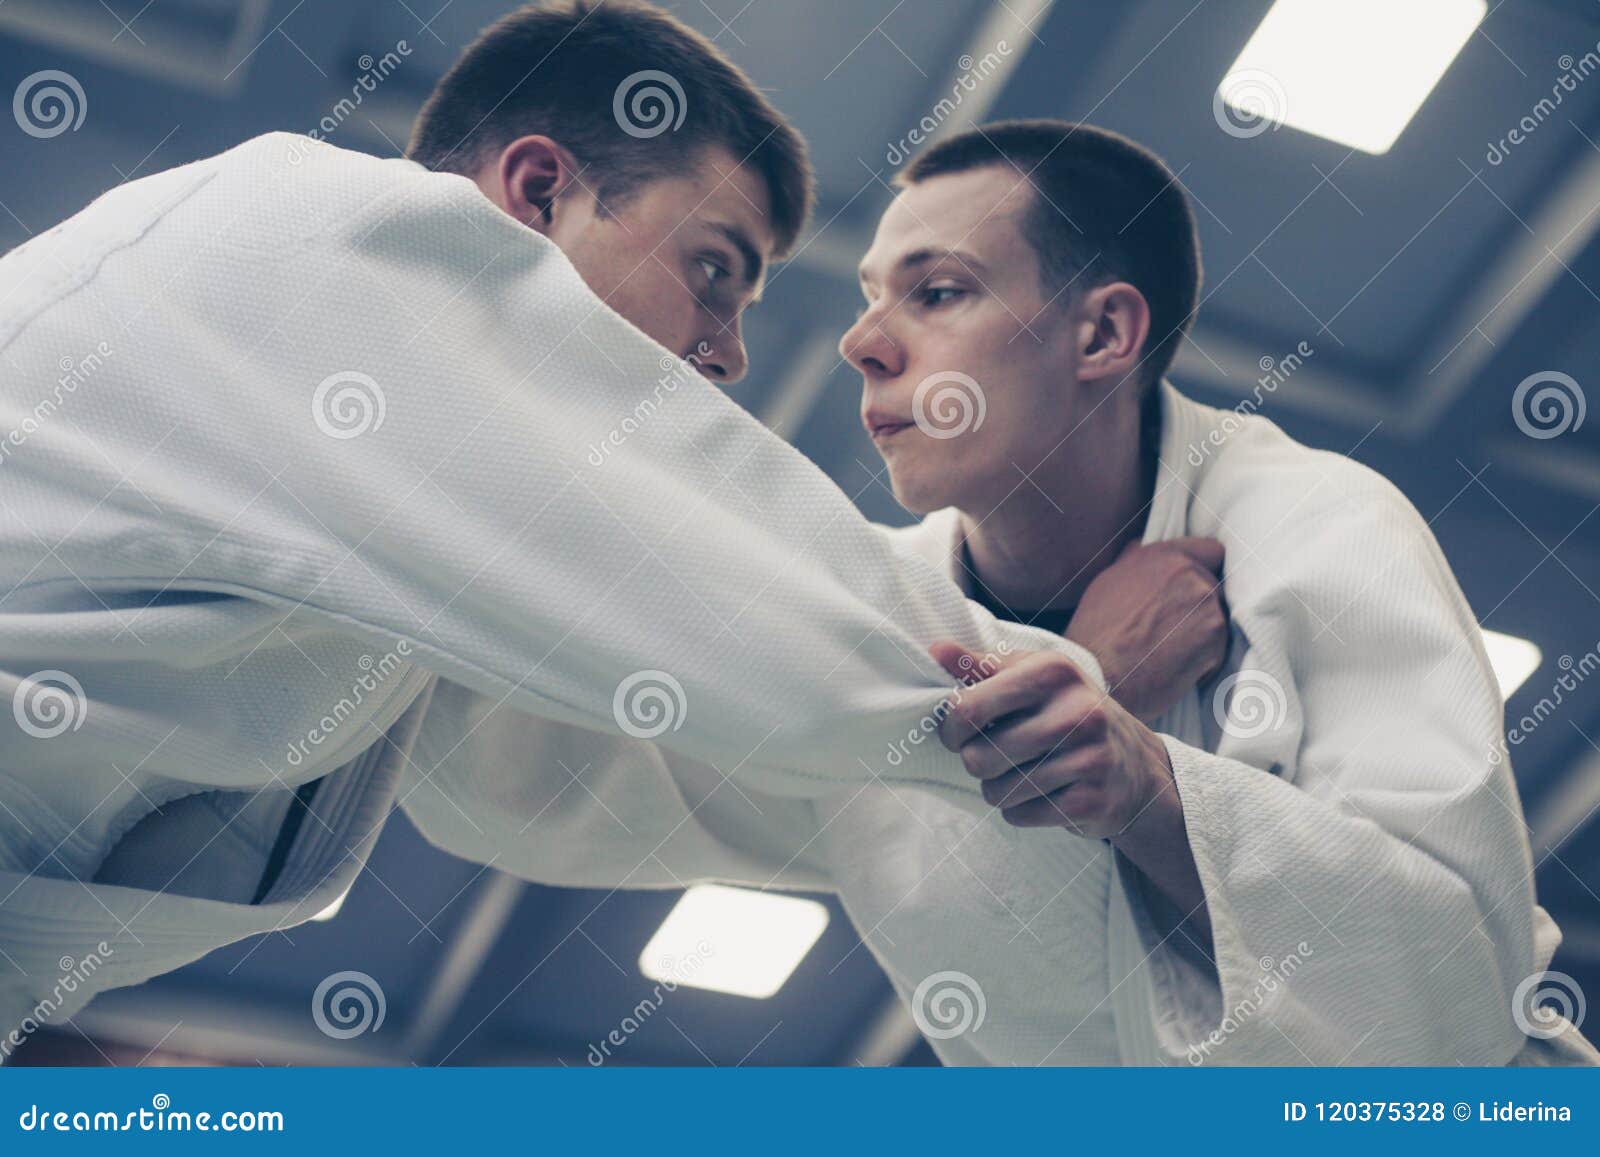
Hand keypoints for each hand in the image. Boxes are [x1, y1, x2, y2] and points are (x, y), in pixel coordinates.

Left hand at [928, 642, 1175, 835]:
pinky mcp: (1091, 801)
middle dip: (976, 762)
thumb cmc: (1067, 712)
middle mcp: (1077, 711)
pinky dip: (1020, 810)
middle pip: (978, 757)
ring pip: (996, 791)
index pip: (966, 708)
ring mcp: (1089, 758)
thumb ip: (980, 667)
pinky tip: (1044, 794)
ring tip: (1022, 774)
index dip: (950, 729)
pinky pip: (1019, 815)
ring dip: (998, 789)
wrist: (1133, 764)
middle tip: (995, 755)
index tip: (959, 734)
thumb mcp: (1031, 677)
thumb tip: (934, 650)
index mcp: (1053, 671)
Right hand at [1064, 536, 1226, 722]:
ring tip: (1169, 652)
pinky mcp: (1216, 638)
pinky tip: (1174, 668)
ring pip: (1217, 619)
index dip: (1206, 569)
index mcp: (1164, 556)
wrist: (1099, 675)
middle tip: (1172, 630)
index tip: (1195, 587)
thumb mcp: (1108, 582)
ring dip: (1202, 634)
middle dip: (1199, 607)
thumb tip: (1143, 547)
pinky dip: (1203, 661)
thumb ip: (1137, 562)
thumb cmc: (1096, 633)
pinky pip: (1218, 649)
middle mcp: (1190, 574)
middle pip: (1215, 588)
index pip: (1211, 551)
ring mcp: (1207, 605)